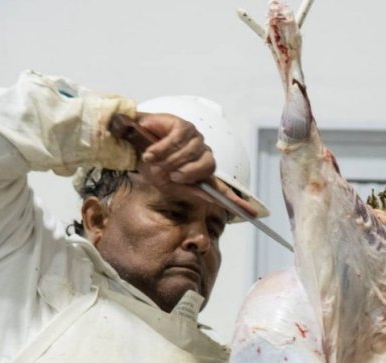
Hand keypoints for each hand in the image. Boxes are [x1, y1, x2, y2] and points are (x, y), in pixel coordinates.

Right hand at [133, 113, 257, 217]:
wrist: (131, 145)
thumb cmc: (152, 165)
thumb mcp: (167, 183)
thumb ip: (188, 190)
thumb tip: (209, 196)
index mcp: (200, 173)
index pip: (222, 188)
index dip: (236, 201)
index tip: (254, 214)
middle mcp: (202, 154)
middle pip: (208, 166)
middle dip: (189, 173)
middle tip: (172, 175)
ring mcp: (195, 139)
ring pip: (192, 152)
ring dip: (170, 160)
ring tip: (155, 162)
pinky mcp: (183, 125)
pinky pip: (178, 138)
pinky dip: (163, 148)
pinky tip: (152, 153)